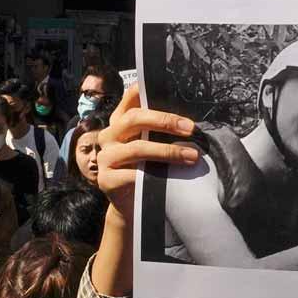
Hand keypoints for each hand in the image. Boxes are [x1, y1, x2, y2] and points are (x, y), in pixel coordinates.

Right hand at [96, 85, 199, 215]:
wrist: (134, 207)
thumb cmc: (148, 171)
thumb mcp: (153, 147)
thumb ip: (160, 132)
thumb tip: (191, 123)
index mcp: (119, 122)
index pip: (130, 99)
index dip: (144, 91)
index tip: (169, 90)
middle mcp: (109, 135)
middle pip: (135, 119)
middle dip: (166, 121)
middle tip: (191, 129)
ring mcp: (105, 157)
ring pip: (138, 148)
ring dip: (169, 151)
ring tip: (192, 156)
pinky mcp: (106, 179)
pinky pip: (134, 174)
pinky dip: (157, 175)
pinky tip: (173, 177)